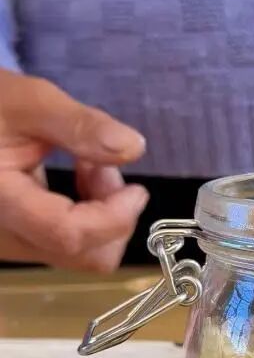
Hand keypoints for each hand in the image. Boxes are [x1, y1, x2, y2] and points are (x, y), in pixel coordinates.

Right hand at [0, 69, 147, 271]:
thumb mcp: (27, 101)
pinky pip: (66, 246)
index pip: (68, 234)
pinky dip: (86, 218)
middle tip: (102, 166)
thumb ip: (79, 126)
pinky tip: (77, 180)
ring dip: (102, 215)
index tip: (136, 189)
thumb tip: (133, 147)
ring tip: (87, 165)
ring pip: (80, 255)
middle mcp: (0, 238)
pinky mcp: (15, 244)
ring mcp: (7, 246)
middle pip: (85, 257)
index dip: (115, 217)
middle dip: (113, 214)